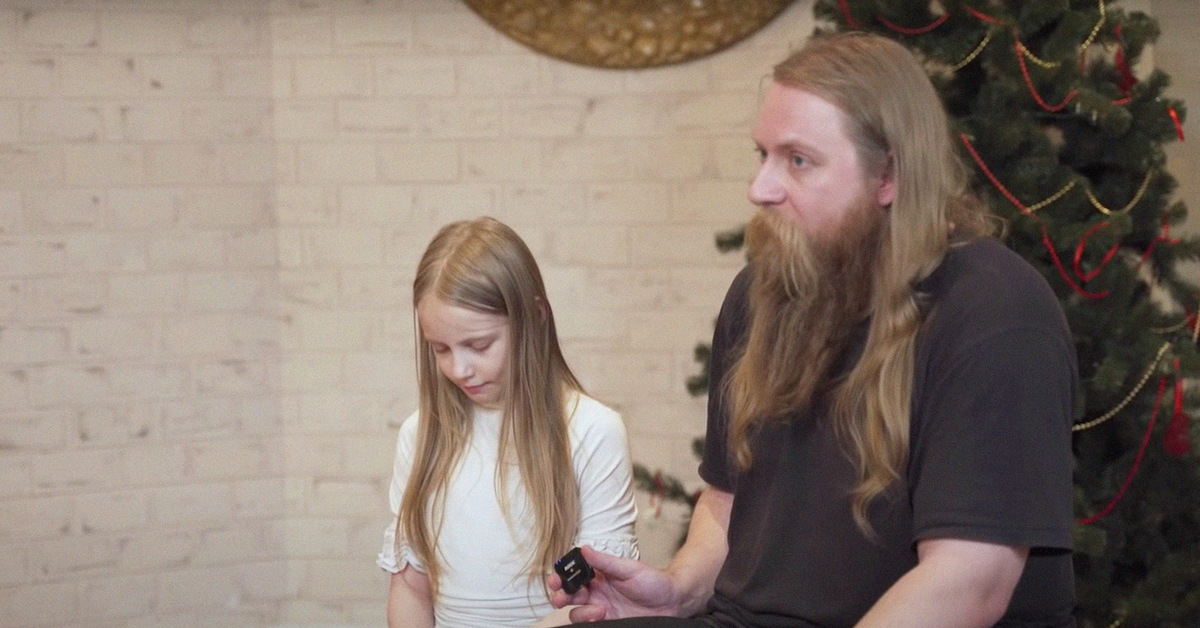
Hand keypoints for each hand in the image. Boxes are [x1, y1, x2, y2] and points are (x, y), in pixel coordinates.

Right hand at [548, 546, 680, 621]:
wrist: (673, 602)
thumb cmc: (654, 581)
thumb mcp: (629, 569)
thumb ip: (605, 561)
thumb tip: (583, 549)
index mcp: (599, 575)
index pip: (573, 575)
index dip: (561, 576)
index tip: (556, 579)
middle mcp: (597, 592)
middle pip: (569, 595)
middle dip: (560, 596)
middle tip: (560, 598)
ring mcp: (602, 609)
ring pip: (577, 612)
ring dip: (582, 611)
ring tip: (600, 610)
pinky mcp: (609, 623)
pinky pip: (589, 624)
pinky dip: (589, 621)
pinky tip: (600, 617)